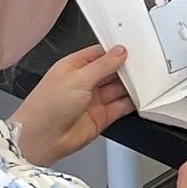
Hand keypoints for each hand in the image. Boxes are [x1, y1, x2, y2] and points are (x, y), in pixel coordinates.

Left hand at [13, 43, 131, 165]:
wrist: (41, 139)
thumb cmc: (47, 106)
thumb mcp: (78, 78)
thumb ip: (102, 65)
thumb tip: (119, 52)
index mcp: (74, 67)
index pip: (99, 54)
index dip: (115, 51)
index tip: (132, 48)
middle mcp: (84, 83)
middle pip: (111, 71)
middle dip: (125, 67)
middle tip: (143, 63)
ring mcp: (93, 100)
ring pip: (118, 88)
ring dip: (130, 85)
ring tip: (145, 79)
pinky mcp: (101, 117)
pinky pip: (120, 107)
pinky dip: (131, 103)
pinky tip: (140, 97)